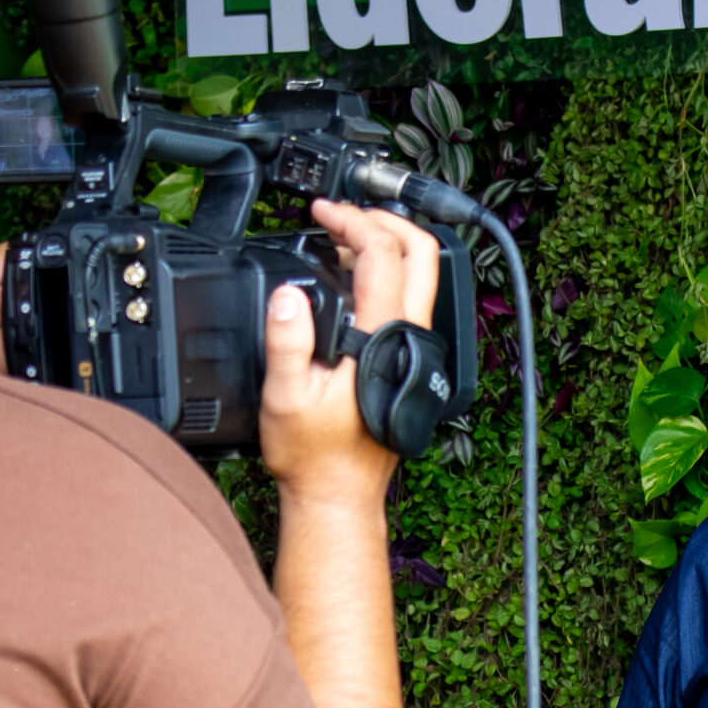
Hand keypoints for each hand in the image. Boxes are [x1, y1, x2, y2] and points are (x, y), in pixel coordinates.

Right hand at [259, 199, 438, 503]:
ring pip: (419, 278)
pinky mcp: (408, 361)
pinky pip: (406, 302)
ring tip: (340, 242)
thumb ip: (288, 340)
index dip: (352, 221)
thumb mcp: (285, 396)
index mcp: (383, 339)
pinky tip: (348, 282)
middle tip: (343, 215)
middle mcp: (409, 340)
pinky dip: (384, 276)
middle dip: (384, 220)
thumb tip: (288, 294)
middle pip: (422, 254)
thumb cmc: (315, 455)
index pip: (383, 255)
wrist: (338, 494)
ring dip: (386, 247)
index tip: (323, 213)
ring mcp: (414, 350)